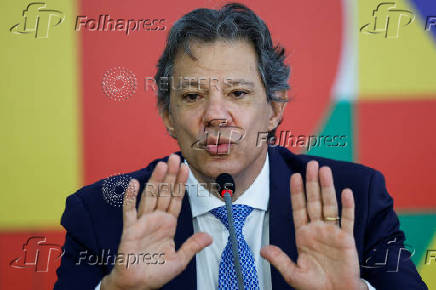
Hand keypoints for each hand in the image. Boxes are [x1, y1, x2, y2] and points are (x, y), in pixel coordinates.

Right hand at [102, 154, 211, 289]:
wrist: (137, 285)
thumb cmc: (155, 272)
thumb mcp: (180, 260)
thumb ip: (192, 246)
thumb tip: (209, 237)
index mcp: (168, 224)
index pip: (176, 199)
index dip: (180, 184)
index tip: (185, 168)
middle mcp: (156, 219)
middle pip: (164, 193)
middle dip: (170, 176)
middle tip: (174, 158)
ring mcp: (142, 222)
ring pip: (150, 196)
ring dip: (155, 181)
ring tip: (161, 165)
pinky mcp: (130, 229)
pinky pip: (129, 211)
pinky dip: (130, 197)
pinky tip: (134, 184)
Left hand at [261, 161, 365, 289]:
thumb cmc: (315, 285)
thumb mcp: (293, 273)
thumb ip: (279, 259)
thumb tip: (263, 250)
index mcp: (303, 235)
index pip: (299, 208)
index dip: (297, 192)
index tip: (295, 177)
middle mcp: (317, 229)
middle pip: (314, 201)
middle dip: (312, 183)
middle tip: (312, 164)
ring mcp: (332, 232)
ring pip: (329, 205)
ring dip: (328, 188)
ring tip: (325, 171)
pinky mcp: (346, 239)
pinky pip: (347, 219)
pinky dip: (347, 206)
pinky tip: (346, 192)